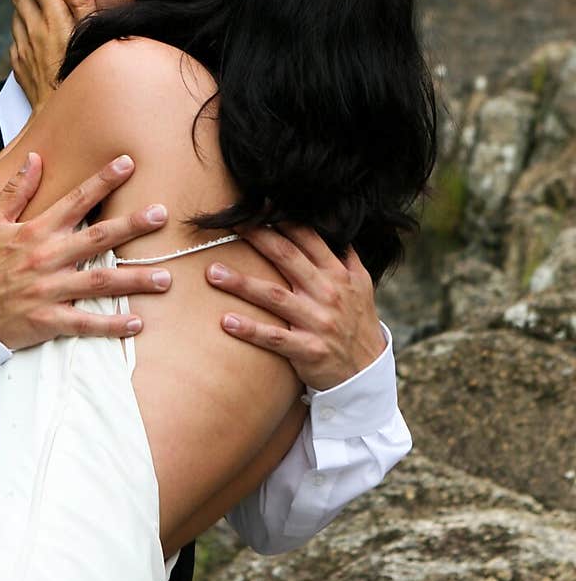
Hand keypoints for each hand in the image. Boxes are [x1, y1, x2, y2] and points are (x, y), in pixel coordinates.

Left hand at [0, 0, 95, 109]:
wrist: (58, 115)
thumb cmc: (82, 75)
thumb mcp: (89, 36)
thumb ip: (84, 2)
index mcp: (54, 19)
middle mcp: (35, 29)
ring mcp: (24, 46)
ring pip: (17, 13)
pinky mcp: (19, 62)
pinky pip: (17, 36)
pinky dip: (20, 24)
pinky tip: (24, 25)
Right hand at [0, 152, 172, 347]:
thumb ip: (15, 190)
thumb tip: (35, 158)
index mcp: (34, 232)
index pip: (75, 200)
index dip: (102, 180)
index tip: (128, 163)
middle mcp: (46, 259)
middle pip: (97, 238)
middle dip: (132, 225)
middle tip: (161, 215)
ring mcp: (48, 291)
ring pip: (100, 283)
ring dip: (135, 280)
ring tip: (166, 278)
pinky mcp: (47, 321)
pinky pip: (85, 324)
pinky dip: (111, 325)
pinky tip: (136, 323)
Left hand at [205, 225, 385, 389]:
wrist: (366, 372)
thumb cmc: (357, 323)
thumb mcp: (361, 285)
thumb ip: (345, 257)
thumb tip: (332, 226)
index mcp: (338, 274)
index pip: (308, 238)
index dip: (282, 220)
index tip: (257, 208)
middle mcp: (328, 293)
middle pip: (287, 258)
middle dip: (258, 238)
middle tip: (230, 225)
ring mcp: (318, 321)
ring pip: (274, 296)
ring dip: (242, 283)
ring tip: (213, 273)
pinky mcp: (309, 349)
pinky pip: (275, 338)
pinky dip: (251, 329)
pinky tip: (226, 321)